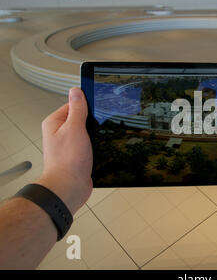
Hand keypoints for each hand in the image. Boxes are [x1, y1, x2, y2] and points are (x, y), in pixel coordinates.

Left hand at [37, 87, 92, 214]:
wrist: (69, 187)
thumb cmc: (67, 161)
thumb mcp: (75, 128)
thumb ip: (77, 109)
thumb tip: (76, 91)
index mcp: (55, 122)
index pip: (73, 104)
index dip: (87, 105)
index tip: (98, 106)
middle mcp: (60, 133)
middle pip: (81, 118)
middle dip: (92, 122)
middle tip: (98, 126)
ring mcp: (68, 144)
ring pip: (87, 132)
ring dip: (95, 135)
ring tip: (96, 141)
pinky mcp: (77, 155)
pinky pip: (89, 144)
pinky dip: (95, 146)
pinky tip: (98, 149)